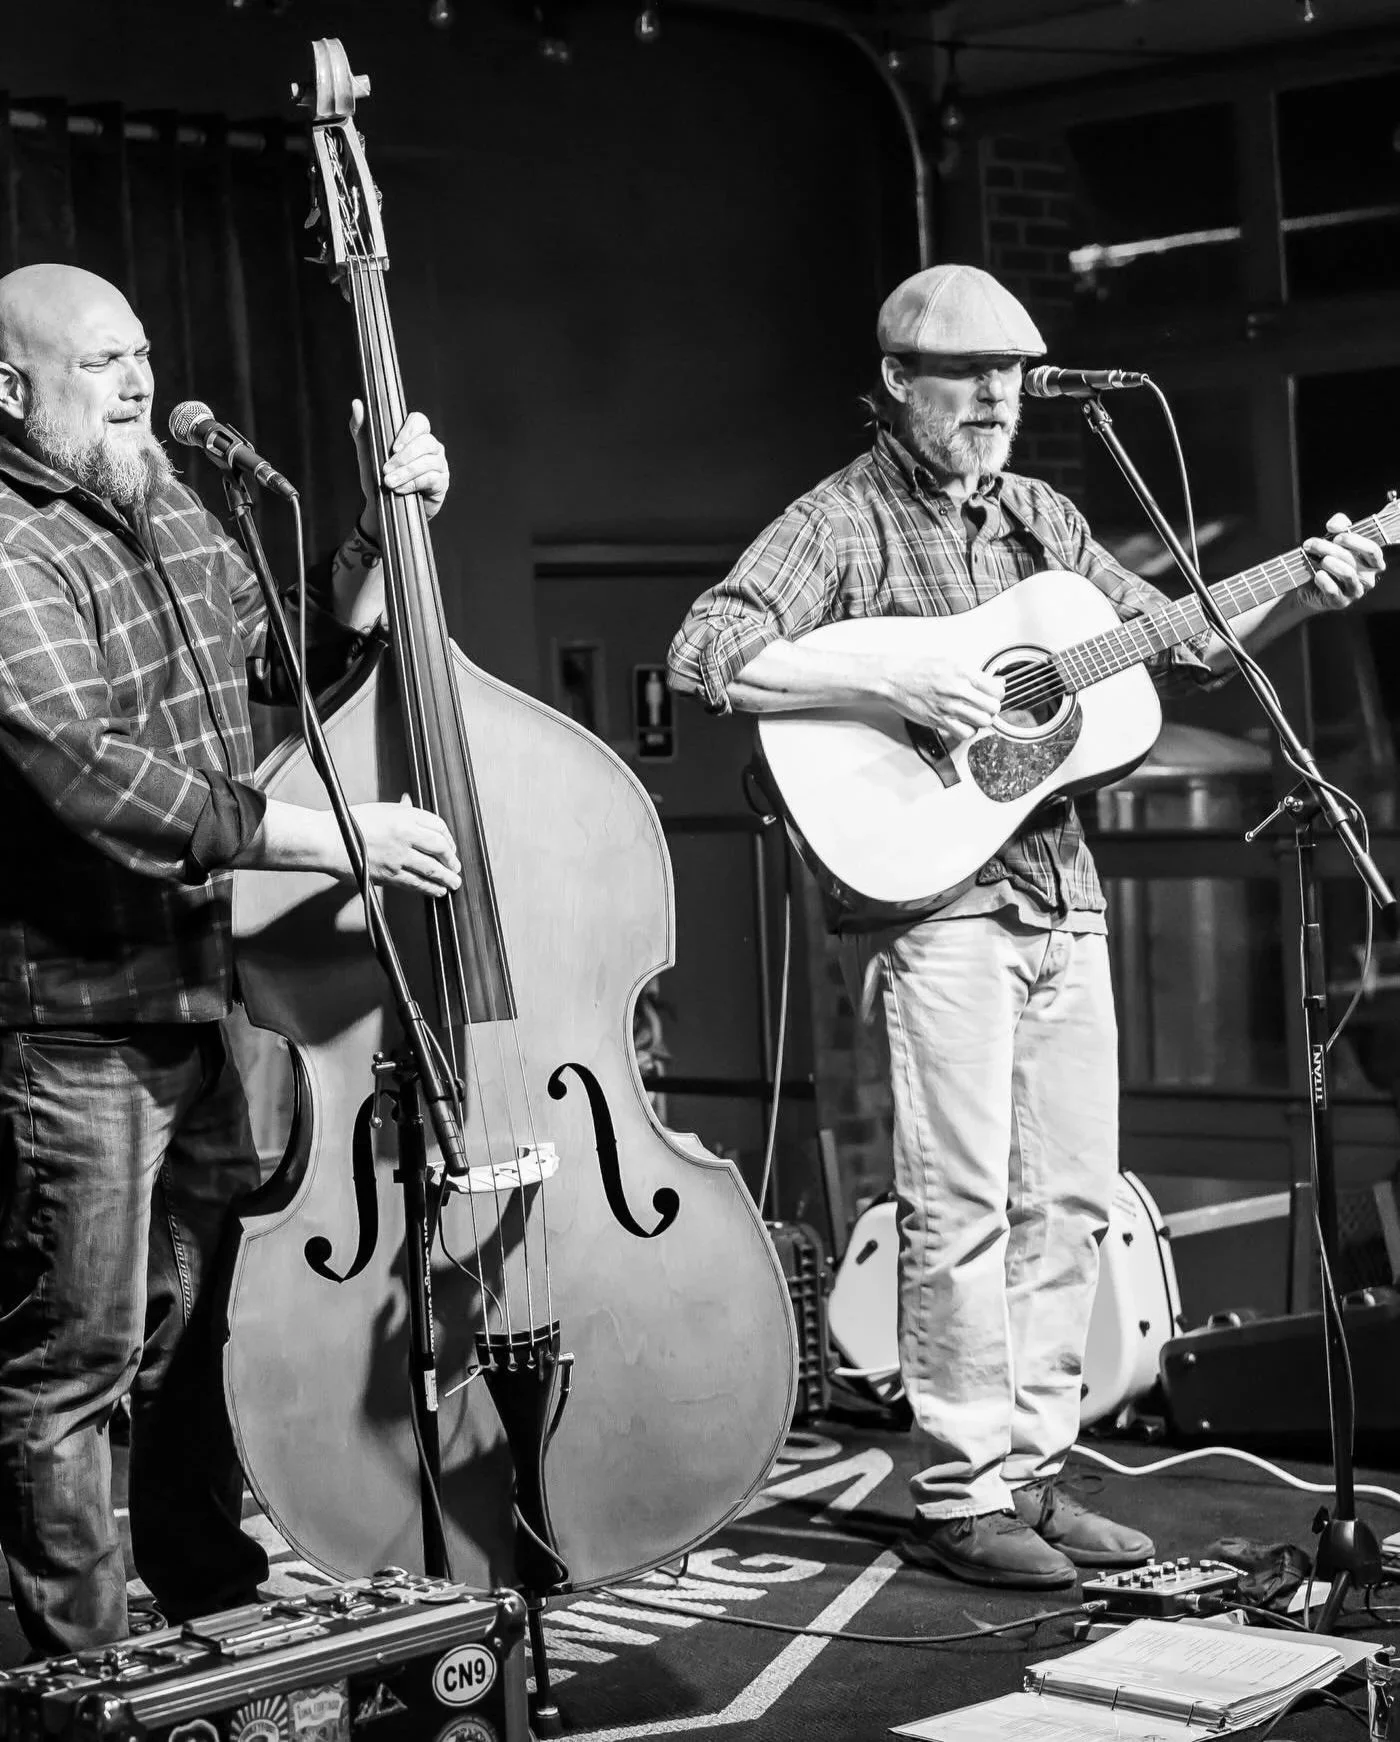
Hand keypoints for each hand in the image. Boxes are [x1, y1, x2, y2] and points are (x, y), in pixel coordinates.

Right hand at [349, 795, 460, 896]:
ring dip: (446, 877)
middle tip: (456, 866)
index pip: (437, 825)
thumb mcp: (379, 809)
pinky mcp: (390, 874)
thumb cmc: (347, 823)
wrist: (328, 840)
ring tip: (453, 882)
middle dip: (451, 859)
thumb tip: (409, 804)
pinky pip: (416, 883)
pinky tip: (436, 890)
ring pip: (432, 868)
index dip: (448, 838)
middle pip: (440, 847)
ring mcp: (399, 855)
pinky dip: (429, 888)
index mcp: (404, 815)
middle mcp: (405, 833)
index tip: (449, 845)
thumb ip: (399, 809)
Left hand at [350, 402, 449, 540]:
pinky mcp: (442, 483)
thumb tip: (357, 404)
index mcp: (415, 435)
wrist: (383, 507)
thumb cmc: (378, 476)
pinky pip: (432, 479)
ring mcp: (439, 465)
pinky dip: (413, 484)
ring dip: (406, 472)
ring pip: (429, 461)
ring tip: (389, 482)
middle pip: (426, 442)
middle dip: (404, 458)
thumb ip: (361, 428)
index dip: (408, 431)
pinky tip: (401, 490)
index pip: (420, 421)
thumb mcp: (367, 452)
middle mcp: (431, 447)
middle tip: (386, 470)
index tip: (393, 447)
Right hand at [882, 656, 1004, 742]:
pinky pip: (965, 733)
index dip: (997, 693)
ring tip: (973, 715)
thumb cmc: (917, 669)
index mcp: (963, 672)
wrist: (893, 678)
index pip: (996, 689)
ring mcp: (949, 707)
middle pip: (993, 707)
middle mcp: (958, 690)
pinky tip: (962, 724)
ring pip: (982, 722)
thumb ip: (973, 674)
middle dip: (991, 708)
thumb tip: (994, 681)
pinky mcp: (939, 720)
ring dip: (980, 721)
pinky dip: (967, 731)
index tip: (993, 694)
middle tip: (983, 706)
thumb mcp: (949, 662)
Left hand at [1299, 512, 1384, 611]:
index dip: (1354, 541)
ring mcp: (1356, 591)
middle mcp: (1368, 577)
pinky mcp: (1341, 602)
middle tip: (1310, 544)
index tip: (1336, 536)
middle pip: (1352, 559)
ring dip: (1330, 563)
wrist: (1310, 587)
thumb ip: (1340, 525)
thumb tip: (1335, 525)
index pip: (1372, 550)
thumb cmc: (1327, 560)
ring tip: (1317, 559)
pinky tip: (1317, 575)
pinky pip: (1335, 591)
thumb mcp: (1334, 539)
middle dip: (1329, 548)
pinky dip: (1325, 581)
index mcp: (1372, 562)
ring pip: (1347, 574)